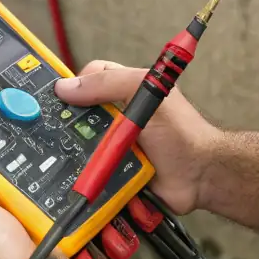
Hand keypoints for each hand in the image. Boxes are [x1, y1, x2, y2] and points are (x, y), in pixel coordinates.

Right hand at [55, 61, 220, 214]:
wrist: (200, 178)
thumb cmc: (181, 132)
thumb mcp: (146, 95)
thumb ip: (108, 83)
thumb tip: (64, 87)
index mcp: (125, 91)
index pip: (90, 78)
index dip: (77, 84)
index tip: (62, 99)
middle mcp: (117, 116)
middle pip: (79, 114)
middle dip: (69, 123)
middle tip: (58, 131)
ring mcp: (114, 145)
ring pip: (80, 145)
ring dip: (76, 152)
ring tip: (67, 158)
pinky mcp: (112, 171)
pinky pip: (89, 173)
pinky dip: (83, 177)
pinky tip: (77, 180)